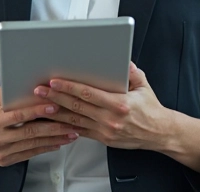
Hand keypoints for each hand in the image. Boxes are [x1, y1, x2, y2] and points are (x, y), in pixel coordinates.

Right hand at [0, 87, 80, 170]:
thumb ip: (10, 93)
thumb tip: (31, 82)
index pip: (18, 115)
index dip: (37, 111)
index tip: (54, 107)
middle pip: (29, 132)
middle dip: (53, 127)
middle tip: (70, 122)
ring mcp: (2, 152)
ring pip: (34, 144)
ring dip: (55, 138)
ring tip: (71, 132)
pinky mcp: (7, 161)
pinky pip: (31, 153)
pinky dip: (47, 147)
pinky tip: (59, 142)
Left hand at [35, 62, 175, 150]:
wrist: (159, 133)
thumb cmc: (151, 109)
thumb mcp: (144, 85)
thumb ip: (131, 72)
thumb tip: (122, 60)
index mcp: (120, 104)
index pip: (88, 94)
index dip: (69, 87)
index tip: (55, 82)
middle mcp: (110, 119)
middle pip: (76, 106)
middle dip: (55, 98)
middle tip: (40, 91)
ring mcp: (105, 131)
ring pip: (74, 120)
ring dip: (55, 112)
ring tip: (41, 106)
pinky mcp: (103, 139)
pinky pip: (80, 131)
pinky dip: (66, 125)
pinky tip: (54, 120)